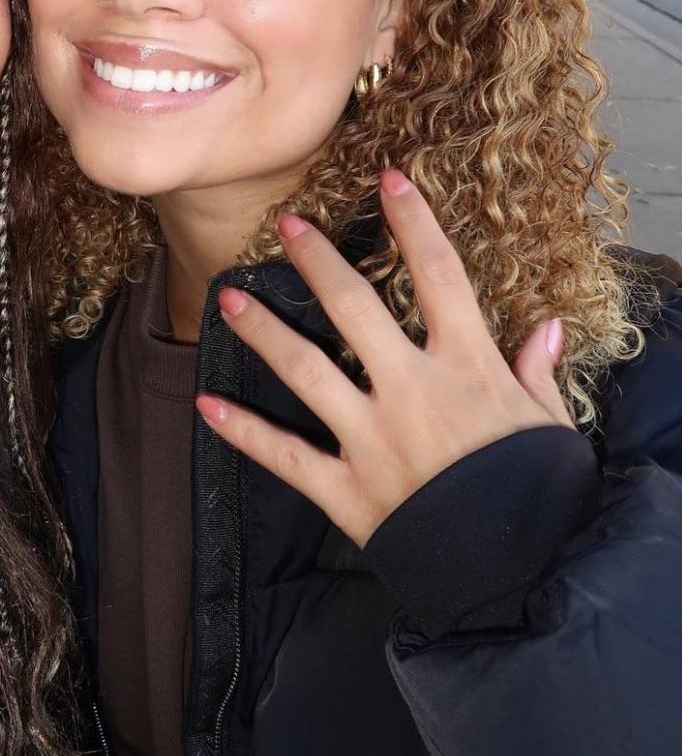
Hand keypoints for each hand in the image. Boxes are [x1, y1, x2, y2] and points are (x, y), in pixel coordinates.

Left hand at [195, 169, 573, 547]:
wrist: (523, 574)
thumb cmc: (540, 496)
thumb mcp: (550, 426)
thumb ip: (536, 373)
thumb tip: (545, 329)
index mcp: (468, 367)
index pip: (439, 276)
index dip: (414, 223)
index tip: (390, 181)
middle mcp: (413, 392)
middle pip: (355, 308)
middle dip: (317, 261)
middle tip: (286, 225)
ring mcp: (373, 440)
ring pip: (305, 370)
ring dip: (264, 331)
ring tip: (228, 297)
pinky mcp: (347, 491)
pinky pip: (285, 455)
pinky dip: (243, 432)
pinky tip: (206, 406)